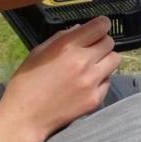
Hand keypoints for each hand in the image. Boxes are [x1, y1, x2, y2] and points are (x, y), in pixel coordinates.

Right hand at [0, 17, 119, 141]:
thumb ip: (62, 37)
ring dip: (106, 60)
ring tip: (92, 67)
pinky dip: (101, 80)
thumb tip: (81, 28)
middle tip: (91, 50)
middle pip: (110, 42)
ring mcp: (92, 81)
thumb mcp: (39, 52)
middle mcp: (83, 61)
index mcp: (67, 46)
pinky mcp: (96, 98)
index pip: (101, 26)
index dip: (101, 25)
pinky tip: (87, 85)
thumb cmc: (27, 82)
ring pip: (115, 60)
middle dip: (102, 43)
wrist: (25, 116)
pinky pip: (109, 81)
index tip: (98, 29)